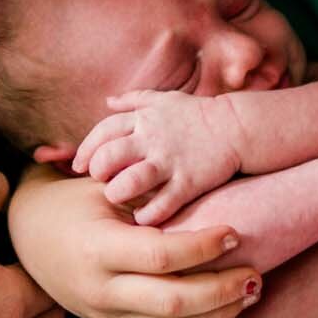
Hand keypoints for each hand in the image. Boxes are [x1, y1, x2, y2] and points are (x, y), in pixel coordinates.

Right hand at [9, 166, 261, 317]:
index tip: (235, 234)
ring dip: (219, 314)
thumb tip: (204, 195)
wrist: (23, 234)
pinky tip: (226, 306)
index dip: (203, 248)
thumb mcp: (100, 188)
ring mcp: (106, 313)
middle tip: (254, 273)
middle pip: (174, 303)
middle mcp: (101, 289)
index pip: (161, 257)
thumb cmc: (68, 200)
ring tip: (251, 292)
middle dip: (222, 291)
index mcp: (97, 249)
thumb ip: (145, 197)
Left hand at [68, 90, 243, 225]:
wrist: (237, 128)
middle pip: (110, 156)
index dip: (86, 150)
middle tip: (102, 181)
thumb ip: (134, 100)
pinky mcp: (190, 182)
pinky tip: (143, 217)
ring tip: (119, 197)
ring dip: (119, 192)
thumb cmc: (197, 114)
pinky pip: (163, 204)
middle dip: (98, 172)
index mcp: (144, 119)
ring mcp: (171, 161)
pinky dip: (148, 214)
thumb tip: (108, 101)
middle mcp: (153, 139)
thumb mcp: (163, 99)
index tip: (80, 166)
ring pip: (132, 181)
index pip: (103, 132)